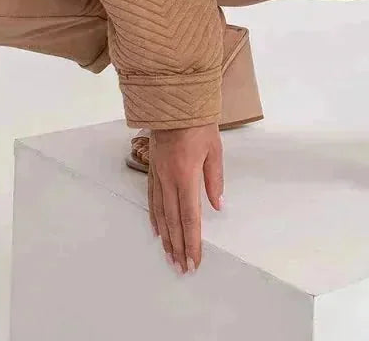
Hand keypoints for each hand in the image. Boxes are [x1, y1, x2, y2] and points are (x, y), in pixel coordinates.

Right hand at [147, 122, 223, 273]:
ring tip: (169, 256)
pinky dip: (154, 217)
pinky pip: (152, 198)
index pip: (190, 217)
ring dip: (166, 237)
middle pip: (173, 220)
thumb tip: (217, 205)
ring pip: (160, 213)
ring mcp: (157, 175)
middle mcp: (169, 179)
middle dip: (178, 246)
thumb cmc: (198, 123)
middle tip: (181, 267)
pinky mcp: (152, 169)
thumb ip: (215, 179)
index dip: (192, 241)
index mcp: (186, 175)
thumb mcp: (215, 149)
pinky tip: (157, 230)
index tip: (194, 260)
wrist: (173, 101)